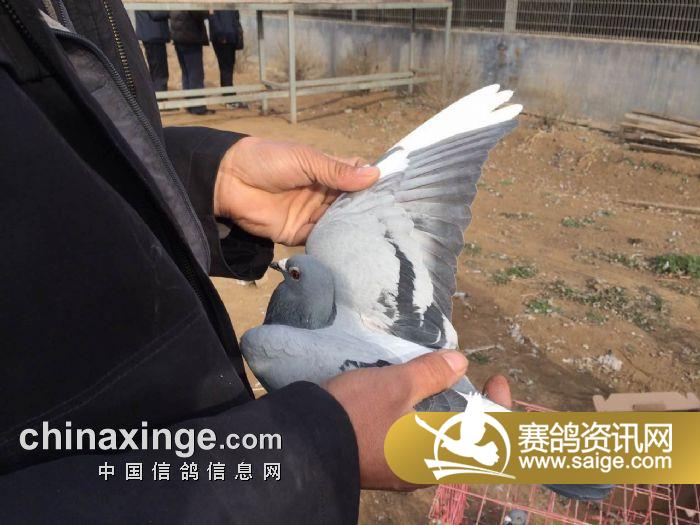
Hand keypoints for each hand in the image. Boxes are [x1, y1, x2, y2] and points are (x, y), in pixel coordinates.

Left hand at [214, 137, 379, 244]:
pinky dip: (334, 242)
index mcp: (325, 171)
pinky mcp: (298, 233)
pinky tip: (352, 246)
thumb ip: (337, 171)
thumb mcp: (306, 160)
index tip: (394, 193)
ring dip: (354, 227)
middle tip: (392, 219)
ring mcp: (310, 214)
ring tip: (378, 234)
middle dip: (367, 210)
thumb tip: (375, 175)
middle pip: (351, 204)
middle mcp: (321, 193)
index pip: (355, 177)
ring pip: (339, 223)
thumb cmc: (267, 160)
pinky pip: (320, 239)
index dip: (372, 184)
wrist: (229, 180)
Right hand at [323, 351, 511, 489]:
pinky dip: (423, 425)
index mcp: (438, 454)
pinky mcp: (384, 467)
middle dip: (470, 409)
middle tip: (462, 380)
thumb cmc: (354, 414)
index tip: (496, 380)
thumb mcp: (396, 385)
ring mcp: (403, 471)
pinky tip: (406, 404)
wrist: (303, 446)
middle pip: (466, 442)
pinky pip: (416, 447)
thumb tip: (460, 364)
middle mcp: (425, 470)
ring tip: (434, 387)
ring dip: (445, 417)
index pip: (490, 437)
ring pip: (439, 444)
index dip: (500, 407)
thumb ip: (431, 374)